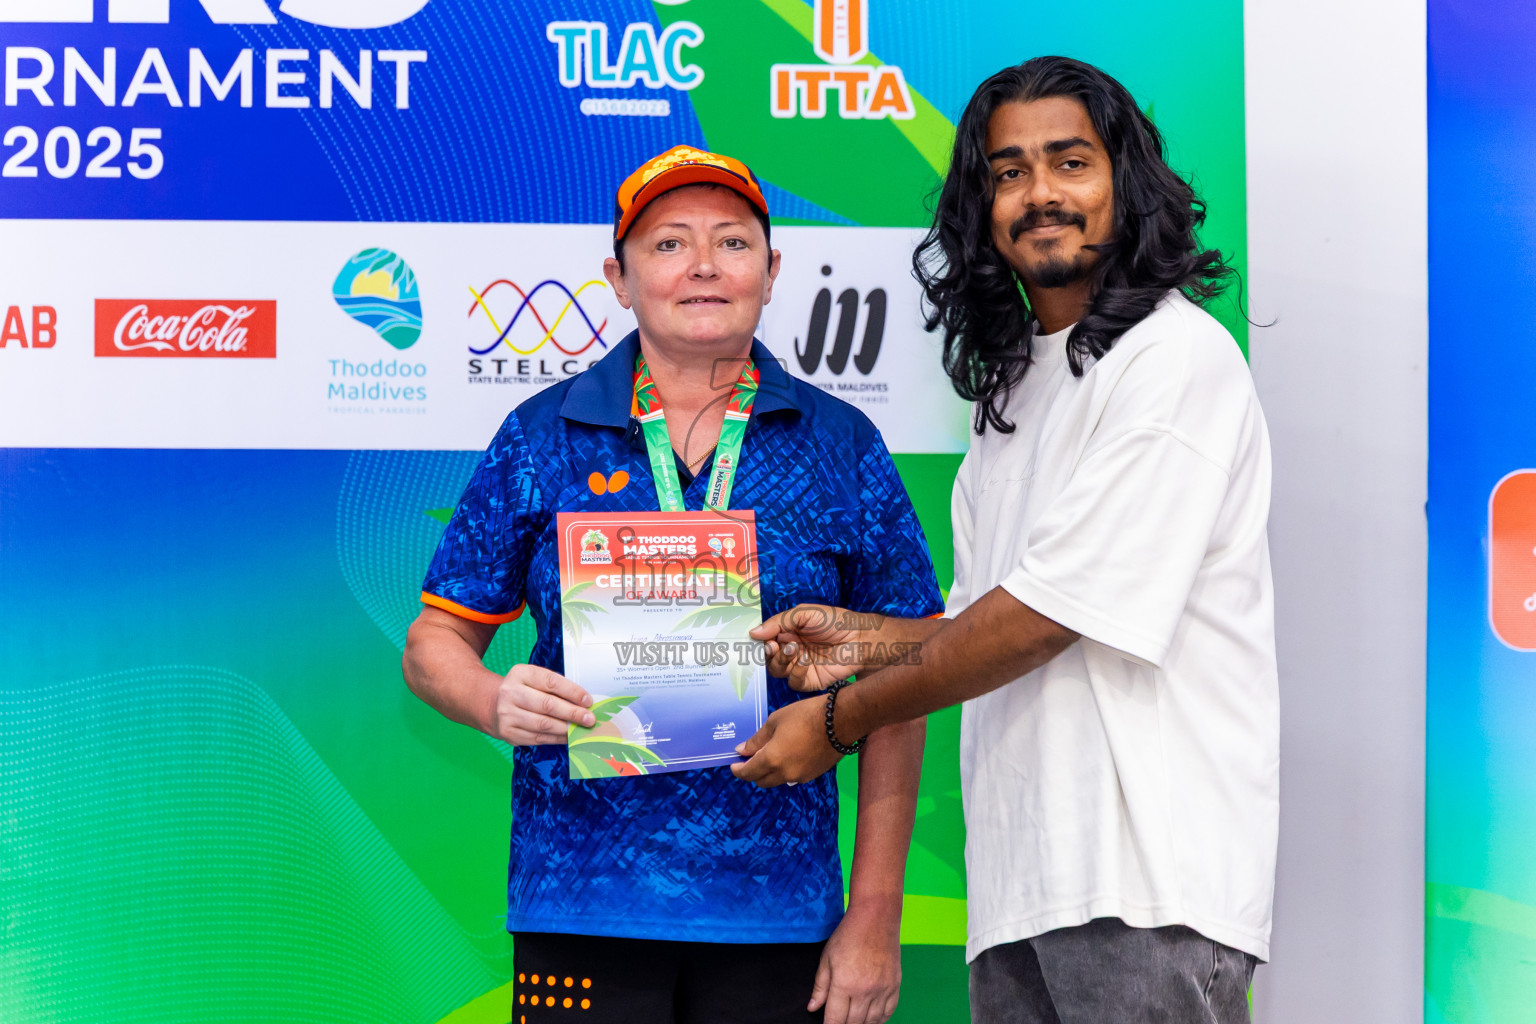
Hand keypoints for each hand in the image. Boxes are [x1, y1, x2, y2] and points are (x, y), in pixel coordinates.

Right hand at [492, 664, 594, 744]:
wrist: (493, 705)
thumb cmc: (524, 690)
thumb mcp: (534, 679)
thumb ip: (555, 687)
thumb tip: (584, 703)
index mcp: (520, 673)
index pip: (550, 681)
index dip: (572, 692)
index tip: (588, 701)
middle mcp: (510, 692)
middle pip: (547, 705)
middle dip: (572, 713)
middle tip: (590, 719)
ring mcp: (507, 714)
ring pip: (543, 724)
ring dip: (566, 729)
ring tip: (580, 730)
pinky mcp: (508, 732)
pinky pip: (537, 738)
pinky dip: (555, 739)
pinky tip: (567, 737)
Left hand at [731, 695, 841, 786]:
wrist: (840, 721)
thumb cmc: (805, 716)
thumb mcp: (775, 721)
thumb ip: (757, 739)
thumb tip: (742, 750)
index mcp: (772, 760)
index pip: (748, 773)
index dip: (738, 770)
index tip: (734, 764)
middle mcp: (784, 774)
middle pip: (761, 781)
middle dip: (752, 772)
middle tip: (750, 758)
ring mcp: (800, 777)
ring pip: (777, 781)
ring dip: (769, 773)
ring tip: (771, 755)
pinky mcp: (812, 775)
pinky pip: (792, 777)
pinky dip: (785, 770)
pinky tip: (789, 755)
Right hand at [751, 603, 874, 691]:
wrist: (861, 639)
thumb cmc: (836, 622)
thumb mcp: (805, 613)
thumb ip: (779, 622)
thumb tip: (753, 632)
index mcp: (789, 632)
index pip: (766, 639)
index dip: (761, 640)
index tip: (760, 638)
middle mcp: (792, 650)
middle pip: (768, 658)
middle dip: (768, 653)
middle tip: (774, 646)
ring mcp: (800, 666)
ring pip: (777, 671)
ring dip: (781, 661)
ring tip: (794, 649)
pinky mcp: (810, 681)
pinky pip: (793, 682)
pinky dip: (796, 672)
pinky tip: (806, 661)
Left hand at [810, 902, 902, 1023]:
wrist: (876, 918)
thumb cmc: (849, 935)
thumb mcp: (827, 958)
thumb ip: (820, 986)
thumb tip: (813, 1007)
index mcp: (844, 984)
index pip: (835, 1020)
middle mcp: (864, 991)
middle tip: (839, 1021)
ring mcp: (882, 990)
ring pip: (872, 1022)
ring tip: (854, 1020)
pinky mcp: (895, 986)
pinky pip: (888, 1013)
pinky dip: (879, 1020)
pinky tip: (871, 1018)